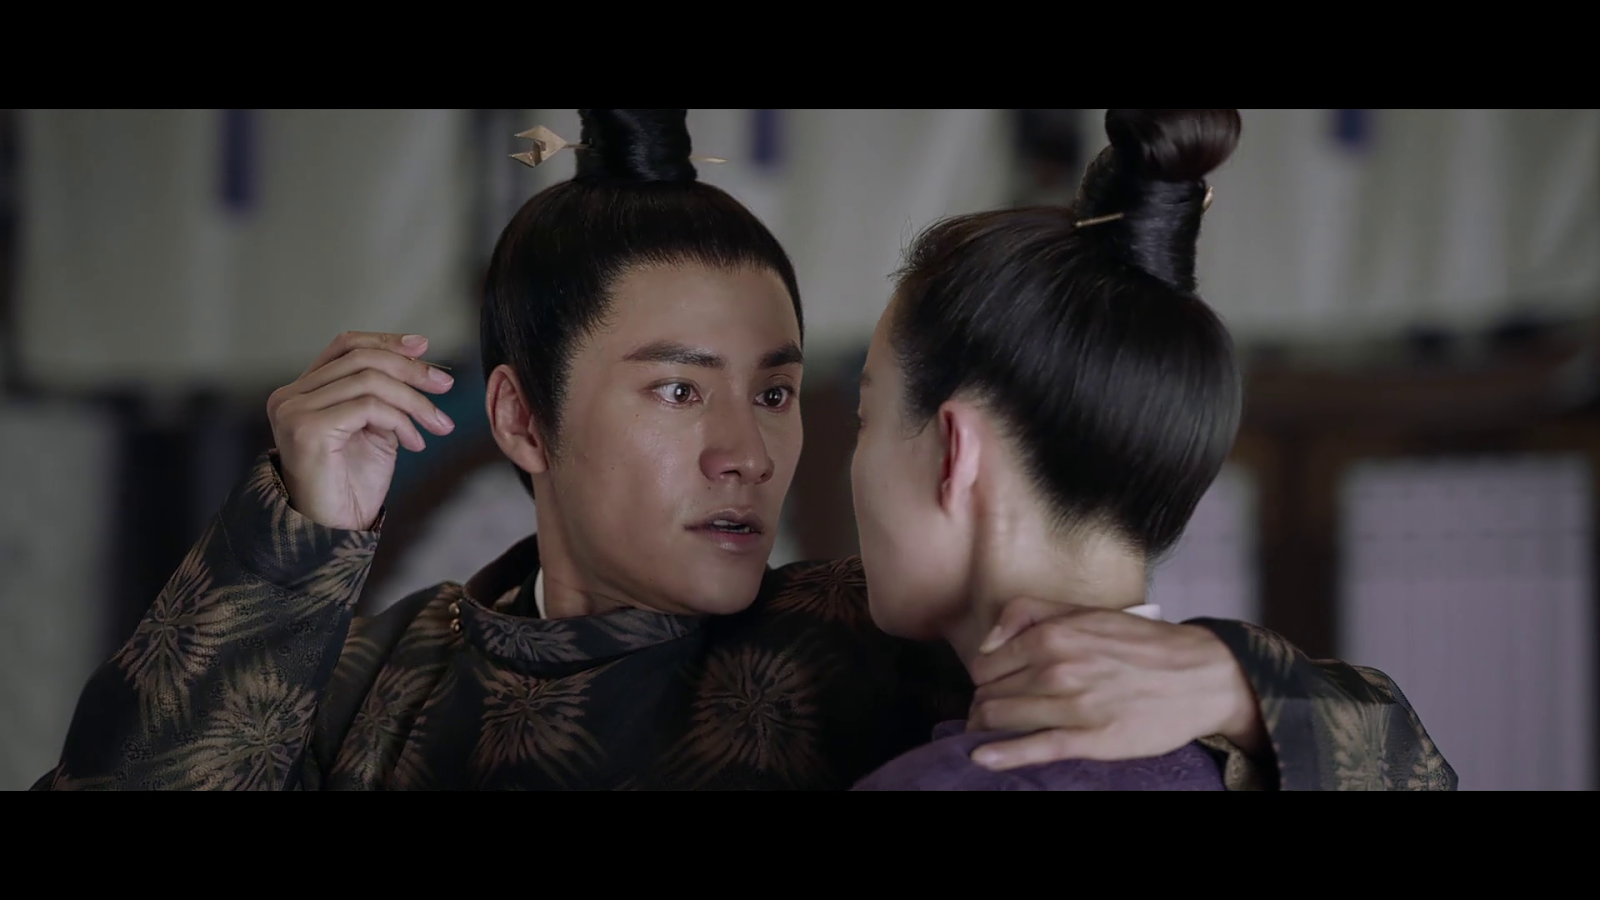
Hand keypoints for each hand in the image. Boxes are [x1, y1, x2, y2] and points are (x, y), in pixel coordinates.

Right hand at [267, 332, 455, 530]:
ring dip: (414, 402)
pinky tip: (415, 443)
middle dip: (411, 370)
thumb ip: (385, 396)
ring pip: (370, 381)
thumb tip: (418, 355)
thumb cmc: (352, 486)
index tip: (424, 346)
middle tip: (445, 387)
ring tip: (438, 425)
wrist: (333, 532)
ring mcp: (294, 411)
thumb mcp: (375, 430)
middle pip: (361, 359)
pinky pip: (369, 407)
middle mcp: (290, 396)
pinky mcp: (307, 428)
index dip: (386, 341)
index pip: (344, 346)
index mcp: (302, 391)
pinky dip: (401, 421)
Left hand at [964, 597, 1266, 769]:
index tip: (992, 687)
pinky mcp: (1092, 739)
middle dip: (984, 704)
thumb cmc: (1139, 644)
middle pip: (989, 694)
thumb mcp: (1083, 611)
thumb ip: (1028, 614)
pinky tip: (983, 758)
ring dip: (987, 728)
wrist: (1199, 674)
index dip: (984, 679)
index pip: (985, 665)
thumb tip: (988, 642)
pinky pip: (1036, 748)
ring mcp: (1073, 706)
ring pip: (1002, 720)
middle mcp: (1056, 668)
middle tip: (991, 712)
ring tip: (989, 732)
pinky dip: (1003, 755)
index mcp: (1051, 635)